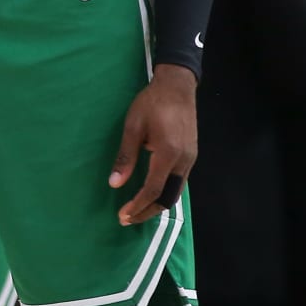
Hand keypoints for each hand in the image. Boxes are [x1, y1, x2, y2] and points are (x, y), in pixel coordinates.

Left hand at [110, 63, 197, 224]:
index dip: (137, 205)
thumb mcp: (133, 127)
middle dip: (148, 211)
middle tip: (127, 218)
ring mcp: (191, 160)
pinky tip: (151, 193)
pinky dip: (165, 192)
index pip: (153, 189)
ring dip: (156, 204)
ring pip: (176, 192)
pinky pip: (179, 182)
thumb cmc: (151, 103)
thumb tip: (115, 183)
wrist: (177, 87)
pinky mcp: (191, 156)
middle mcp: (184, 161)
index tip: (123, 215)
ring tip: (136, 210)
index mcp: (169, 154)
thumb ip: (126, 157)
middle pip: (168, 197)